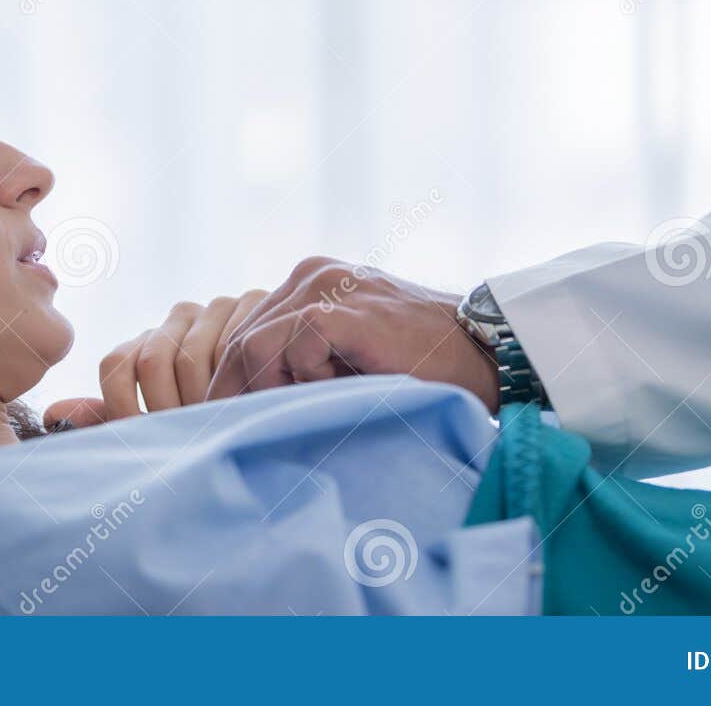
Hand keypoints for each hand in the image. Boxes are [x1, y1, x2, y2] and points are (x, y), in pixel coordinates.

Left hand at [42, 291, 267, 428]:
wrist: (289, 392)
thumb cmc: (219, 419)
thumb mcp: (162, 424)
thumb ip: (111, 416)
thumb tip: (54, 414)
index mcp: (150, 342)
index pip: (116, 364)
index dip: (125, 407)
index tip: (151, 439)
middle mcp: (178, 316)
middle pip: (151, 361)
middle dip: (168, 410)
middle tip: (192, 437)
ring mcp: (217, 306)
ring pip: (189, 357)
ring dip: (202, 401)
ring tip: (220, 423)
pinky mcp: (252, 304)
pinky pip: (230, 346)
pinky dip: (233, 382)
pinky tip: (247, 401)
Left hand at [205, 257, 498, 410]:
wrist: (484, 355)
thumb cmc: (420, 367)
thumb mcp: (346, 357)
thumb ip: (300, 363)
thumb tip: (245, 410)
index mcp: (307, 282)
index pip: (242, 334)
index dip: (230, 383)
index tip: (227, 425)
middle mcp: (309, 274)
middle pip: (239, 341)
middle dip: (237, 394)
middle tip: (243, 436)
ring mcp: (325, 286)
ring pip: (255, 346)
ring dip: (274, 390)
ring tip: (310, 411)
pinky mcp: (342, 309)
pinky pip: (294, 348)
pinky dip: (307, 379)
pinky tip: (338, 392)